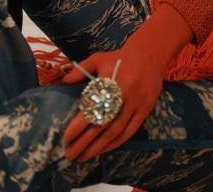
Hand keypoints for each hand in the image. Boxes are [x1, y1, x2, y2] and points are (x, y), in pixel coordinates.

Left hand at [60, 3, 194, 162]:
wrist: (149, 54)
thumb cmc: (120, 58)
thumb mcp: (99, 58)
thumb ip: (80, 70)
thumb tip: (62, 83)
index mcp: (110, 80)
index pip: (92, 108)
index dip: (79, 125)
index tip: (66, 138)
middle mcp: (124, 93)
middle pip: (102, 123)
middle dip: (84, 142)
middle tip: (70, 154)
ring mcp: (136, 102)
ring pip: (116, 130)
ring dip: (99, 147)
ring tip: (83, 157)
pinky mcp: (145, 109)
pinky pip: (130, 130)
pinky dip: (116, 142)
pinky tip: (104, 149)